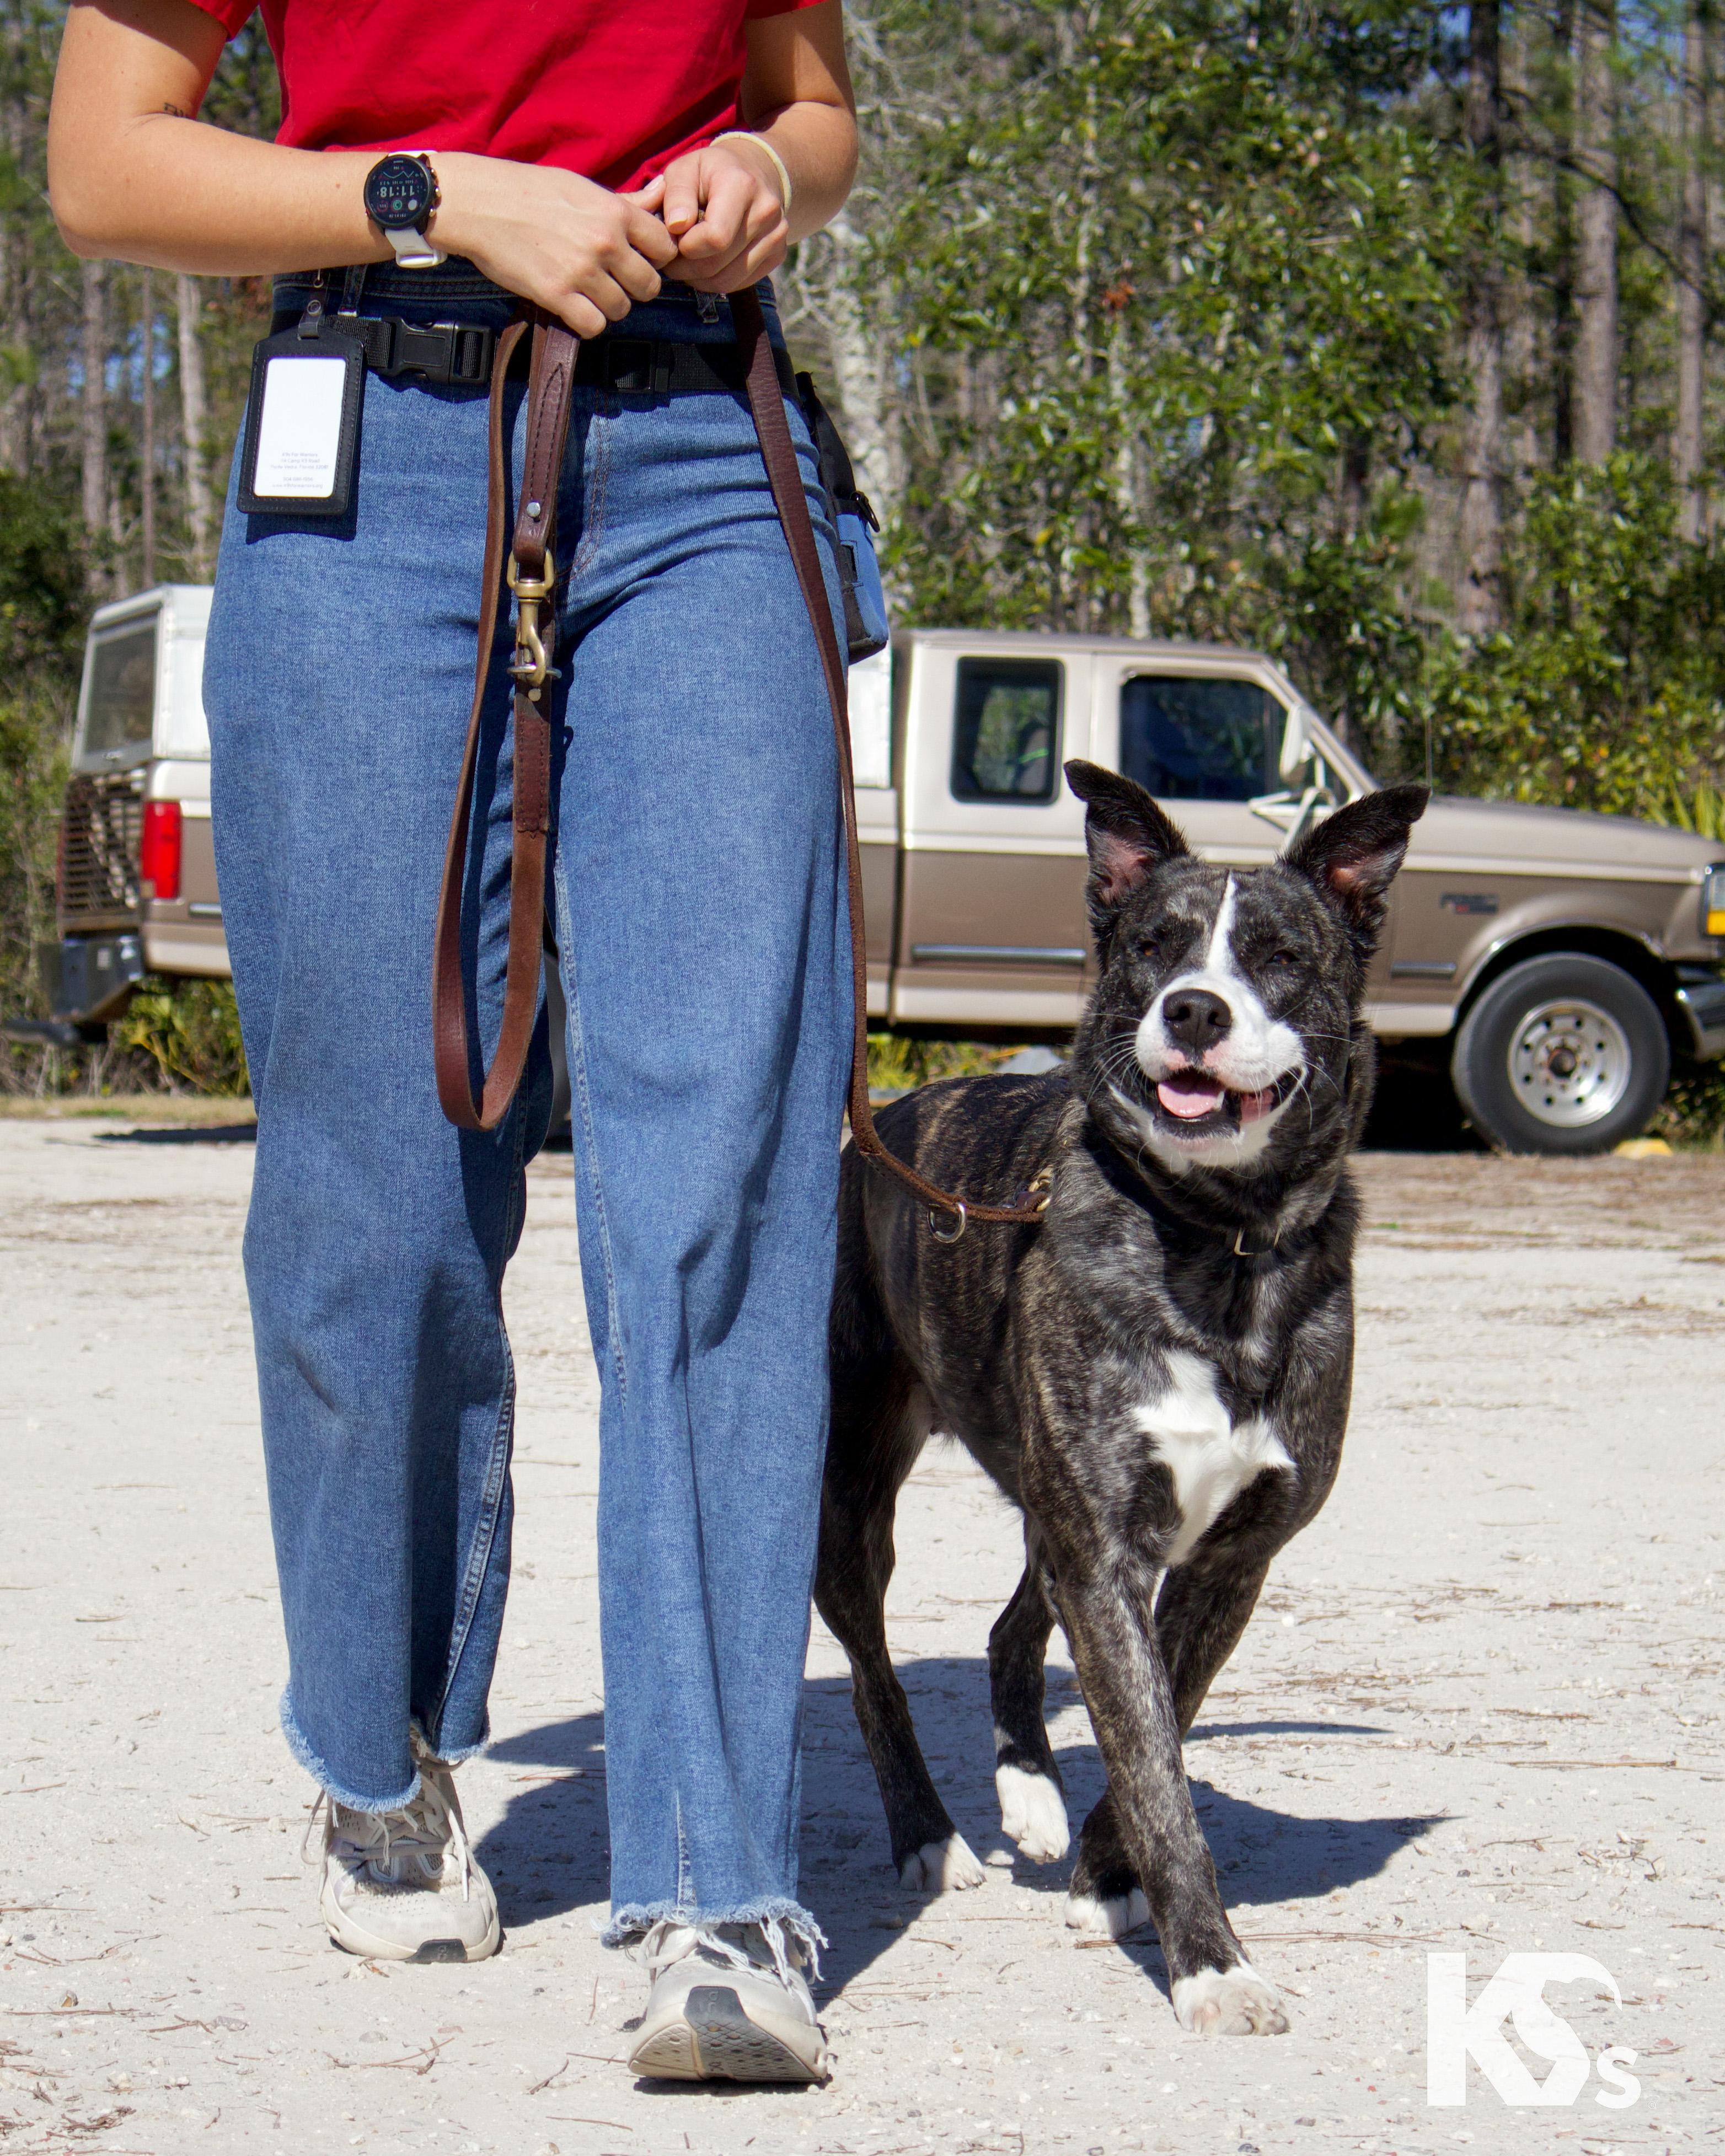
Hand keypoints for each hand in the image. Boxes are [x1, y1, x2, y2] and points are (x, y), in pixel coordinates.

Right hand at [430, 153, 678, 336]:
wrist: (479, 202)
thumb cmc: (529, 190)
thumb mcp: (581, 187)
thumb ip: (624, 202)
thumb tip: (662, 193)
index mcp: (615, 212)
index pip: (665, 248)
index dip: (654, 258)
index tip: (636, 259)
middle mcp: (605, 242)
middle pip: (649, 286)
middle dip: (633, 287)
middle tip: (609, 280)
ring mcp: (582, 271)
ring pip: (622, 309)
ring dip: (606, 306)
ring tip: (585, 291)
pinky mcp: (558, 295)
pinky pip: (594, 326)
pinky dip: (586, 321)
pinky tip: (572, 306)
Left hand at [660, 140, 789, 293]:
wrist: (755, 172)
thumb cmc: (710, 172)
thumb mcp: (684, 169)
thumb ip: (675, 195)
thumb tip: (676, 226)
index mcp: (742, 186)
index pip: (715, 237)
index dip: (687, 246)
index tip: (675, 237)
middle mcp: (766, 212)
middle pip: (717, 264)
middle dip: (687, 266)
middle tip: (673, 256)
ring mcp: (776, 236)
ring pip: (726, 281)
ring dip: (698, 278)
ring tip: (687, 260)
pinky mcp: (778, 255)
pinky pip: (739, 284)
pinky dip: (716, 280)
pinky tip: (708, 262)